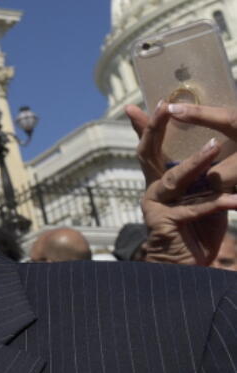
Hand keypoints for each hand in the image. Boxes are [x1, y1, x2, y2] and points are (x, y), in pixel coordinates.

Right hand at [126, 103, 236, 264]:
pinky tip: (235, 200)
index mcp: (158, 181)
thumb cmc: (196, 233)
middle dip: (156, 127)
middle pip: (147, 152)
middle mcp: (151, 190)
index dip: (145, 124)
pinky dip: (218, 203)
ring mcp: (156, 206)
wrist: (182, 270)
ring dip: (196, 162)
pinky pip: (196, 208)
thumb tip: (214, 150)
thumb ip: (202, 179)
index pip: (149, 146)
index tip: (147, 102)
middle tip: (166, 106)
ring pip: (176, 178)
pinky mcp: (167, 222)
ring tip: (214, 147)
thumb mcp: (201, 198)